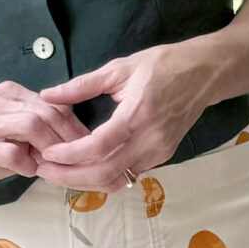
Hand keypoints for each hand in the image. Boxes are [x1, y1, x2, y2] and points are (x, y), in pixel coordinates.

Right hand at [0, 81, 78, 196]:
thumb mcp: (12, 136)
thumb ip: (39, 135)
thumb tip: (76, 147)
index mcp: (9, 95)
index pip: (52, 105)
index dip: (75, 127)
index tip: (89, 147)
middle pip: (46, 113)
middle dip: (68, 138)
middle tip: (80, 160)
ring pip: (30, 126)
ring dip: (49, 149)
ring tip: (55, 166)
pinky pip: (9, 152)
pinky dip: (25, 163)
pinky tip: (28, 171)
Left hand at [26, 43, 215, 187]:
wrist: (204, 73)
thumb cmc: (162, 65)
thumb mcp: (119, 68)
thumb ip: (81, 85)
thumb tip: (48, 95)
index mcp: (137, 114)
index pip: (98, 146)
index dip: (69, 155)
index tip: (47, 153)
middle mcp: (150, 139)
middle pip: (105, 172)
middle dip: (70, 176)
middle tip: (44, 170)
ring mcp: (159, 151)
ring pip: (116, 180)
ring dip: (85, 181)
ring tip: (58, 173)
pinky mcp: (162, 156)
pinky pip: (128, 174)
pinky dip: (103, 176)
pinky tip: (83, 167)